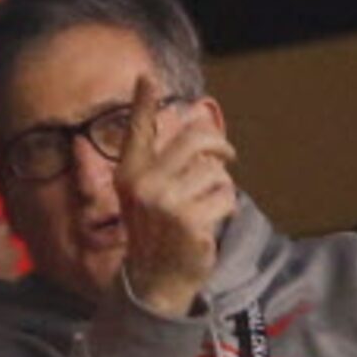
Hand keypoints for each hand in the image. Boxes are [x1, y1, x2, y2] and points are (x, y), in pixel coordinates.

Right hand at [112, 75, 234, 316]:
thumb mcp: (145, 194)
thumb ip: (162, 160)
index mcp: (130, 173)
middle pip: (194, 139)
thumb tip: (193, 119)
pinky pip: (225, 195)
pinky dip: (225, 207)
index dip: (144, 101)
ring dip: (219, 186)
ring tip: (205, 204)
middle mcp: (143, 183)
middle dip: (218, 144)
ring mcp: (165, 202)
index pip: (139, 129)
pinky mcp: (189, 220)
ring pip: (215, 170)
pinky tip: (209, 221)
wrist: (154, 279)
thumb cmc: (155, 231)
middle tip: (226, 154)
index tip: (147, 77)